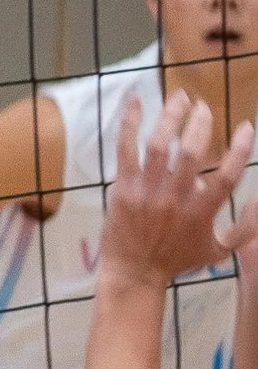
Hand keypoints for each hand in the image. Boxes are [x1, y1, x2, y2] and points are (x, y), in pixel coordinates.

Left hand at [103, 90, 257, 290]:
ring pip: (159, 145)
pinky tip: (135, 100)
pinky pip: (125, 148)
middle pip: (191, 152)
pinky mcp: (123, 186)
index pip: (227, 176)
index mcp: (202, 211)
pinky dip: (130, 122)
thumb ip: (246, 228)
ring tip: (180, 97)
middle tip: (204, 106)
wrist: (134, 271)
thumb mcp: (220, 251)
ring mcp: (147, 191)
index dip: (241, 149)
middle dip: (200, 123)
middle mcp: (175, 198)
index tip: (247, 126)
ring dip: (171, 116)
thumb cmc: (179, 259)